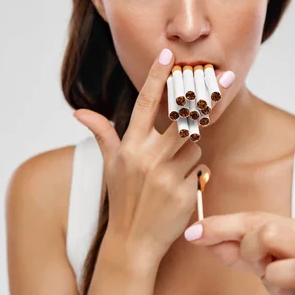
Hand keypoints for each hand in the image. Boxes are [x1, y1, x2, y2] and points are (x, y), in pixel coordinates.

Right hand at [73, 48, 233, 268]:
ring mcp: (165, 175)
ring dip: (190, 153)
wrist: (132, 241)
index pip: (146, 103)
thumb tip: (79, 112)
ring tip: (173, 170)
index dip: (158, 77)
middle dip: (198, 110)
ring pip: (196, 146)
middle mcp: (146, 157)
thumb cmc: (122, 197)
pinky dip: (195, 175)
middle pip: (184, 120)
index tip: (169, 54)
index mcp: (129, 146)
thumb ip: (102, 133)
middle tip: (215, 92)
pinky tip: (180, 188)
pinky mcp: (183, 192)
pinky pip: (201, 170)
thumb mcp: (110, 164)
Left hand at [184, 211, 294, 294]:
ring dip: (276, 275)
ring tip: (271, 283)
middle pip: (276, 234)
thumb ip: (234, 248)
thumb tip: (199, 234)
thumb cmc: (294, 289)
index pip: (259, 219)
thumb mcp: (263, 263)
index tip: (194, 233)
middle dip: (250, 246)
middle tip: (251, 263)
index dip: (223, 226)